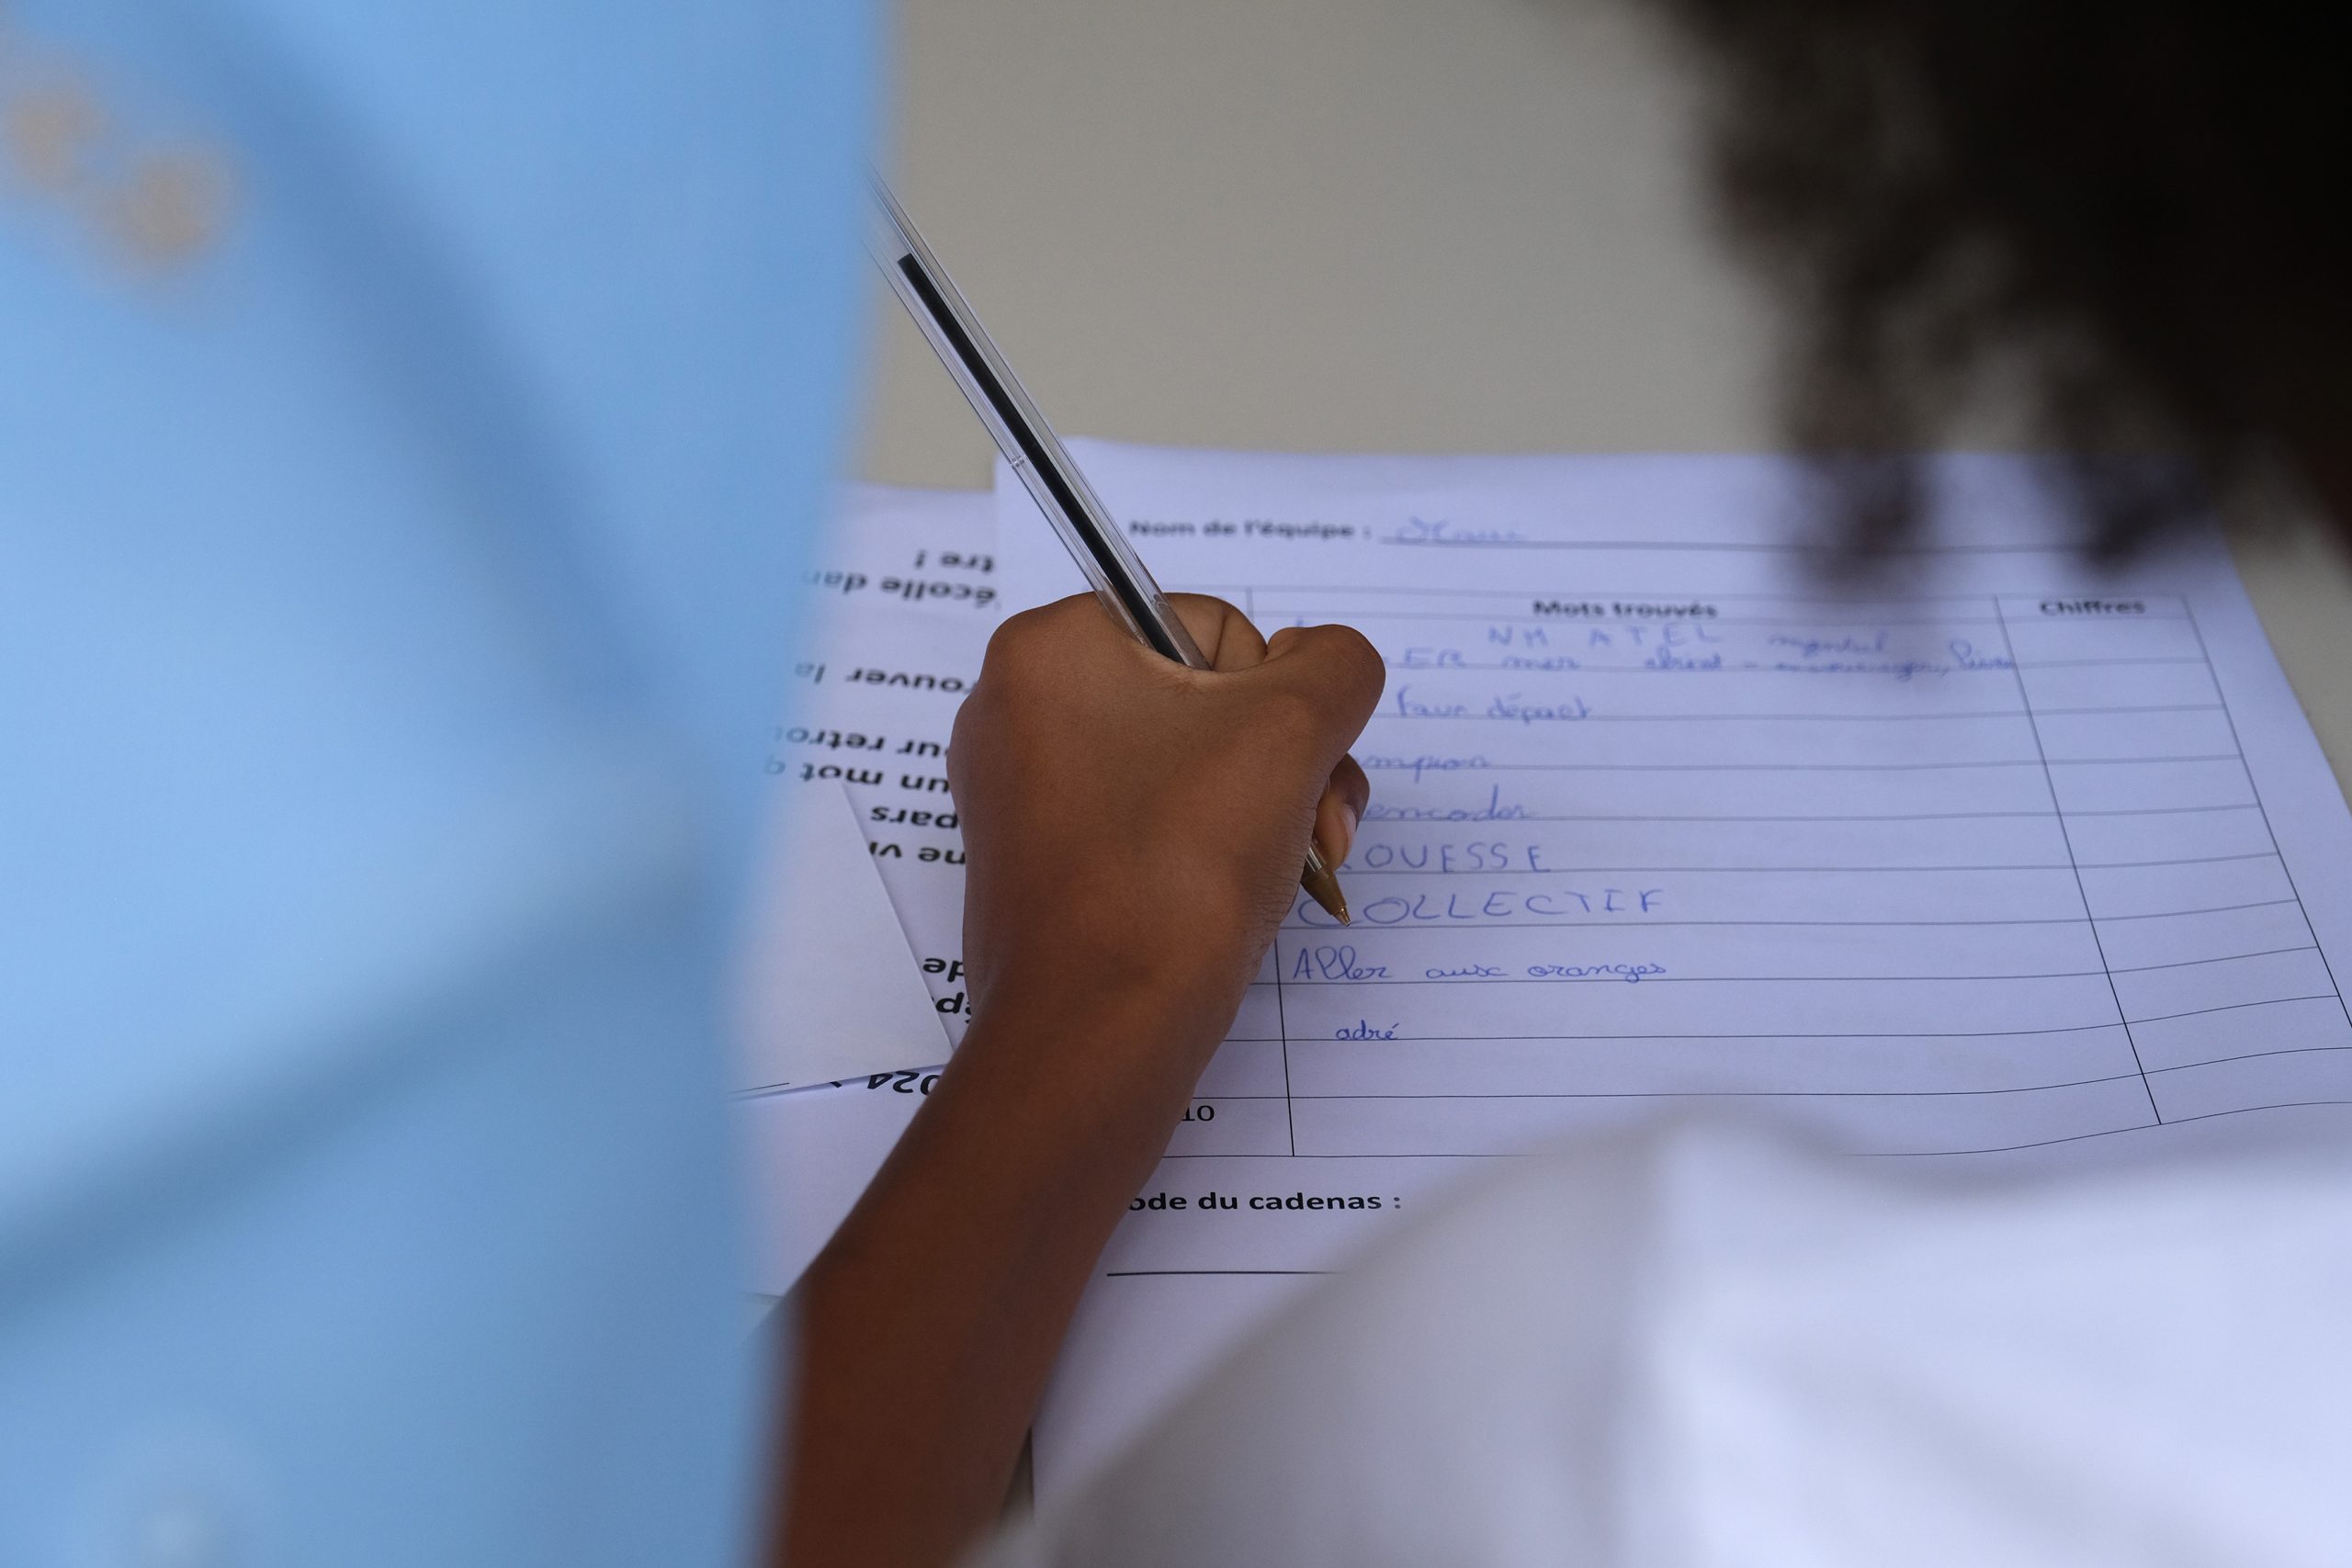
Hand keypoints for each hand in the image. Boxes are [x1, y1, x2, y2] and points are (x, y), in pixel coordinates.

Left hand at [949, 593, 1384, 1067]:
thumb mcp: (1292, 729)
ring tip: (1293, 870)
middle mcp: (1017, 708)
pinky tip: (1242, 897)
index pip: (1214, 626)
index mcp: (1049, 648)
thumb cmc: (1176, 869)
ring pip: (1186, 766)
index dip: (1275, 699)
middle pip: (1202, 700)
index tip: (1291, 765)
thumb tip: (1327, 662)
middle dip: (1281, 762)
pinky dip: (1208, 851)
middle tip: (1317, 828)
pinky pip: (1148, 824)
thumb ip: (1336, 664)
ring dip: (1261, 808)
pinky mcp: (1042, 863)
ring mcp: (1024, 793)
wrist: (1102, 1030)